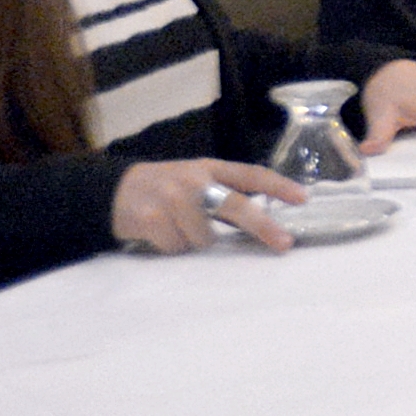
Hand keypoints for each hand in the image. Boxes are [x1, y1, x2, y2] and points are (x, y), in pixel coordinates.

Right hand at [114, 157, 299, 254]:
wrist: (112, 191)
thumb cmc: (164, 190)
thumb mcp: (194, 181)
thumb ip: (224, 194)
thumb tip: (264, 223)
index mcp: (209, 168)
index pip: (250, 175)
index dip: (278, 186)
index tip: (303, 199)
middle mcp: (193, 180)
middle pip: (236, 205)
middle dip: (263, 227)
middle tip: (284, 244)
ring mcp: (171, 198)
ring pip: (204, 238)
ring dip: (195, 241)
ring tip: (177, 229)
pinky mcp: (151, 219)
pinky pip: (178, 248)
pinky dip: (172, 248)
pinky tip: (159, 235)